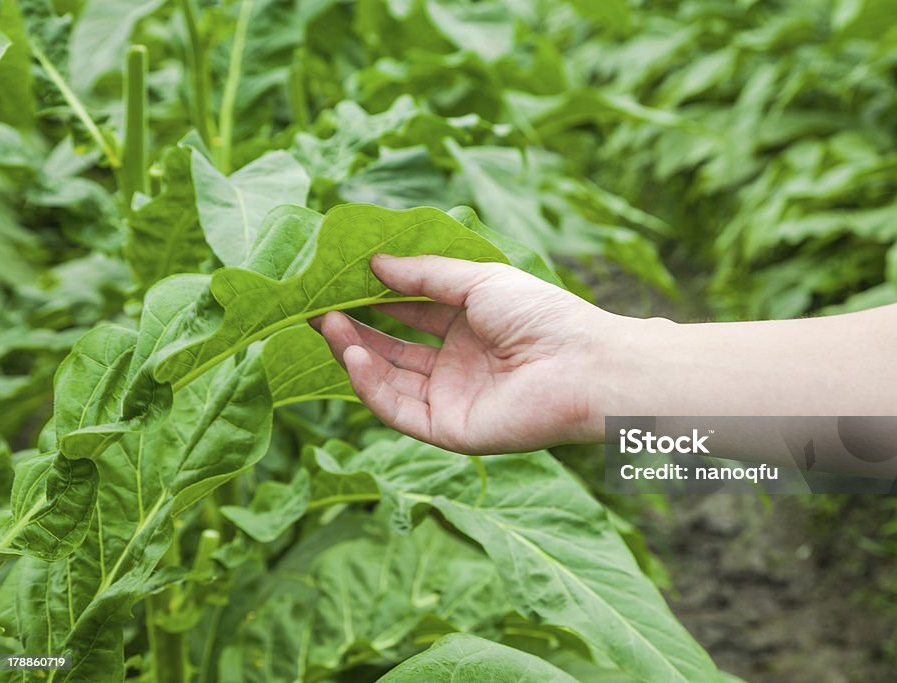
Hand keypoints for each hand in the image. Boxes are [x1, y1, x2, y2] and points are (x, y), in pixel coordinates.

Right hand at [311, 254, 617, 453]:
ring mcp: (452, 398)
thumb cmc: (540, 315)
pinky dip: (373, 386)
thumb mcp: (478, 280)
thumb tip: (375, 262)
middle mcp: (457, 364)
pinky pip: (400, 410)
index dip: (375, 300)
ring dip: (356, 353)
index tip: (339, 282)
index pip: (410, 314)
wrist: (580, 366)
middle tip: (315, 308)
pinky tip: (356, 357)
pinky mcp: (449, 430)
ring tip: (327, 324)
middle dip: (355, 328)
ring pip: (390, 379)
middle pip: (393, 348)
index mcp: (470, 327)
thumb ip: (425, 276)